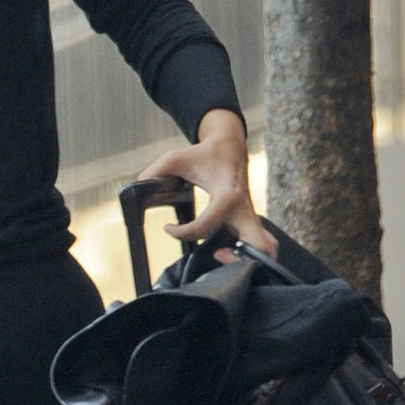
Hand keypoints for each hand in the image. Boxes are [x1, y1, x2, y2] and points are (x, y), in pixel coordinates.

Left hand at [138, 108, 276, 258]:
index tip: (167, 228)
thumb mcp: (175, 158)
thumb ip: (154, 172)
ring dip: (249, 259)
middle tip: (215, 255)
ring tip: (222, 256)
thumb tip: (137, 187)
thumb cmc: (206, 153)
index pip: (206, 226)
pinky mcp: (251, 220)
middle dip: (239, 259)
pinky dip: (251, 254)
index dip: (182, 233)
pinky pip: (261, 244)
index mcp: (226, 195)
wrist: (230, 145)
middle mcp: (243, 209)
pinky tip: (228, 253)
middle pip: (259, 245)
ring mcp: (250, 216)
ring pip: (267, 247)